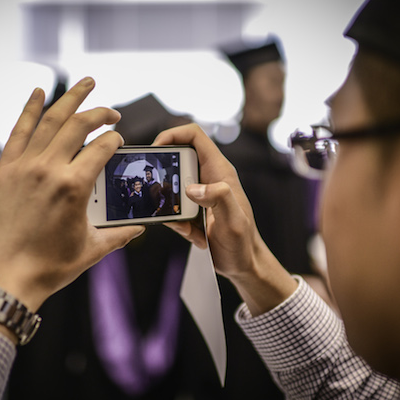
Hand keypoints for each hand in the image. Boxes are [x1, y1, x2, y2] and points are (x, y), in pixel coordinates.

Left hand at [0, 78, 144, 311]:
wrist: (5, 277)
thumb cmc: (50, 267)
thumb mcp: (91, 250)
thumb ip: (119, 235)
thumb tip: (140, 228)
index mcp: (74, 187)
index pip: (102, 147)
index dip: (115, 139)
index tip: (118, 138)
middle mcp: (49, 169)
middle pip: (79, 125)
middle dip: (100, 112)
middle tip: (112, 111)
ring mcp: (23, 166)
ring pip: (50, 120)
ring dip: (70, 98)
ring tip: (86, 83)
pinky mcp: (4, 170)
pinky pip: (18, 131)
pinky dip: (29, 109)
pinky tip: (39, 92)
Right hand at [153, 123, 296, 314]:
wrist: (244, 264)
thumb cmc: (243, 243)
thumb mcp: (233, 221)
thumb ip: (218, 197)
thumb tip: (192, 188)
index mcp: (219, 171)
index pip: (194, 136)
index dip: (172, 135)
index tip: (155, 150)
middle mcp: (209, 177)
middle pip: (177, 159)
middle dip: (165, 179)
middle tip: (164, 199)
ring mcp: (201, 192)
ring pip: (172, 186)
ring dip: (171, 207)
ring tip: (188, 227)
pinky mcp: (194, 207)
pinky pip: (174, 207)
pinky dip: (176, 222)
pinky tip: (194, 235)